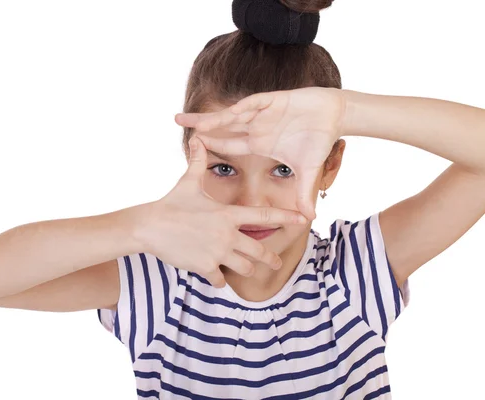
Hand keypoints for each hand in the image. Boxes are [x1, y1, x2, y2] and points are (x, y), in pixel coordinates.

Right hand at [134, 136, 306, 287]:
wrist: (150, 226)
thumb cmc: (171, 203)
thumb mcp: (187, 181)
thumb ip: (197, 162)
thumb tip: (197, 140)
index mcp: (228, 214)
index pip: (263, 217)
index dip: (286, 218)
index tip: (302, 220)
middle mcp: (227, 235)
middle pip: (259, 251)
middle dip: (270, 258)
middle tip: (276, 261)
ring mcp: (217, 252)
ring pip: (244, 268)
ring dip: (245, 269)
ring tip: (245, 268)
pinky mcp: (204, 266)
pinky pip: (220, 280)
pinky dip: (219, 280)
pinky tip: (216, 277)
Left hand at [174, 87, 345, 220]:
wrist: (335, 115)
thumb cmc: (319, 140)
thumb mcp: (307, 171)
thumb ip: (303, 193)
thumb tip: (308, 219)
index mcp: (259, 143)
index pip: (229, 146)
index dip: (211, 146)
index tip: (192, 147)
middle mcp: (256, 128)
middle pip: (222, 128)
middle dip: (201, 126)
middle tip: (177, 123)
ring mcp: (262, 114)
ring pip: (229, 116)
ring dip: (208, 118)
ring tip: (185, 119)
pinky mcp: (272, 102)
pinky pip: (250, 106)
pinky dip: (235, 110)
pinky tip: (219, 114)